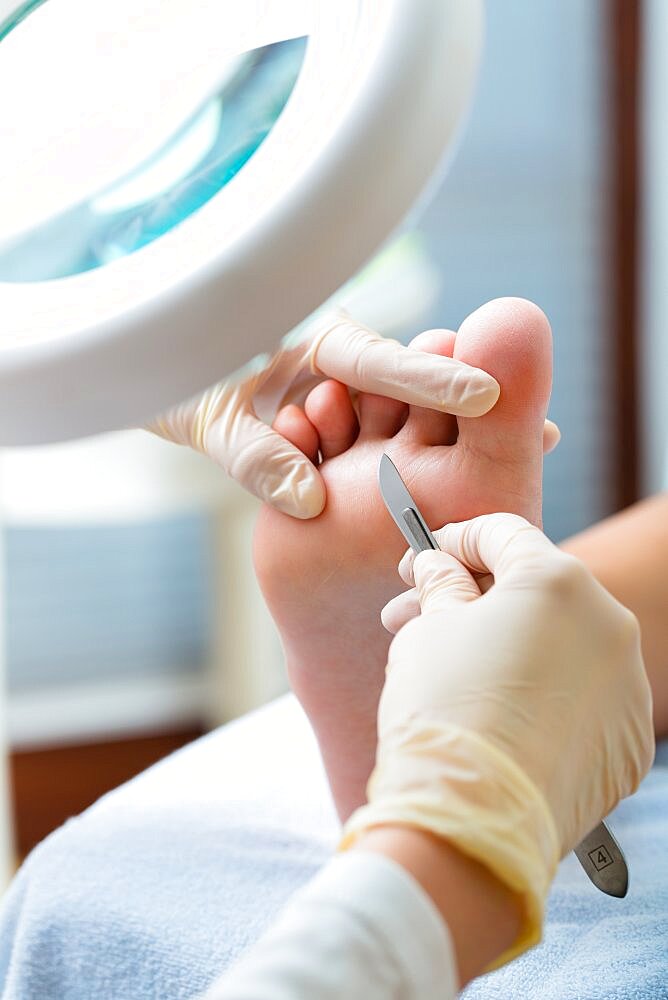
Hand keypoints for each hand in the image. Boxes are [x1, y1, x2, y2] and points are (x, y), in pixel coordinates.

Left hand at [147, 309, 504, 518]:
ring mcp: (358, 391)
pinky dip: (439, 449)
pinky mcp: (360, 416)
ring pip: (419, 410)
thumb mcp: (214, 425)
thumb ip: (257, 458)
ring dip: (467, 435)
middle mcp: (349, 363)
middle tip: (542, 433)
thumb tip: (310, 501)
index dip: (429, 380)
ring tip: (533, 453)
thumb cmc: (187, 384)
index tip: (481, 395)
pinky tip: (482, 471)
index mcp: (315, 345)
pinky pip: (403, 432)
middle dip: (475, 407)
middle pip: (420, 384)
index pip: (377, 362)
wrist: (173, 373)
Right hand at [343, 513, 654, 965]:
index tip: (423, 558)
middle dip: (473, 598)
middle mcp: (609, 623)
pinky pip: (579, 698)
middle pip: (535, 591)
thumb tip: (437, 568)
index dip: (454, 540)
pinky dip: (541, 694)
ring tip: (449, 666)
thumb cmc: (444, 710)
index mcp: (558, 582)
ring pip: (560, 645)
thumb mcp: (428, 629)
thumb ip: (440, 585)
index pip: (503, 534)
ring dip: (507, 645)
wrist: (473, 819)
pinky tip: (493, 711)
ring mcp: (627, 684)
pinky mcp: (629, 740)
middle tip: (417, 613)